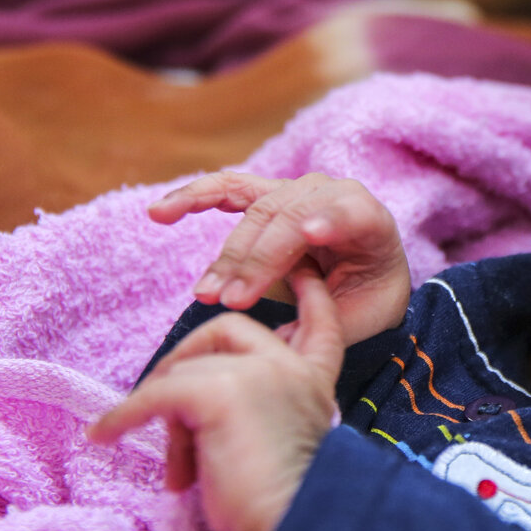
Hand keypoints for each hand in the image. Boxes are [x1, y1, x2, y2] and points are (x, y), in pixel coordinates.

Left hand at [88, 269, 344, 530]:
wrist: (295, 519)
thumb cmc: (281, 498)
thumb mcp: (279, 434)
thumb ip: (258, 403)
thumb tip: (195, 406)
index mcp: (314, 379)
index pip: (319, 319)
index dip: (308, 293)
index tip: (299, 272)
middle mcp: (291, 366)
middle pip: (229, 328)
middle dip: (189, 354)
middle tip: (164, 396)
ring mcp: (257, 372)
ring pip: (187, 371)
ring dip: (165, 416)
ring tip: (174, 465)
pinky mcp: (221, 392)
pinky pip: (157, 395)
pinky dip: (125, 414)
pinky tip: (106, 433)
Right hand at [150, 171, 411, 344]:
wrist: (364, 276)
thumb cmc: (364, 299)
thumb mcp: (358, 318)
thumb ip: (322, 322)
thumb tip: (271, 341)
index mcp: (371, 220)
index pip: (351, 212)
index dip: (330, 219)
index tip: (309, 234)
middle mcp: (332, 193)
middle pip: (290, 216)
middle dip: (259, 259)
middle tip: (233, 302)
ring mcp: (296, 189)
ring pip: (257, 211)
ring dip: (229, 253)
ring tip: (208, 292)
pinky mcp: (265, 195)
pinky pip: (226, 189)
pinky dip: (193, 197)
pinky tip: (160, 212)